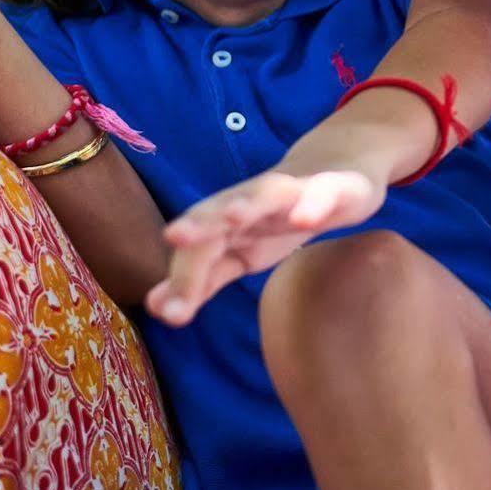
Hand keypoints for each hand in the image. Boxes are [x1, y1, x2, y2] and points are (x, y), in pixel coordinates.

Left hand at [146, 167, 384, 324]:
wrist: (334, 175)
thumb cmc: (280, 219)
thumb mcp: (241, 256)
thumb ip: (204, 280)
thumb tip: (155, 308)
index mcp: (227, 221)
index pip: (199, 249)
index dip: (183, 278)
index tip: (167, 314)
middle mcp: (251, 201)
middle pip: (220, 211)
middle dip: (199, 223)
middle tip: (175, 237)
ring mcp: (291, 192)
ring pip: (264, 193)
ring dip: (248, 201)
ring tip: (232, 216)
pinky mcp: (329, 188)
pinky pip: (321, 194)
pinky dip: (312, 203)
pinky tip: (305, 220)